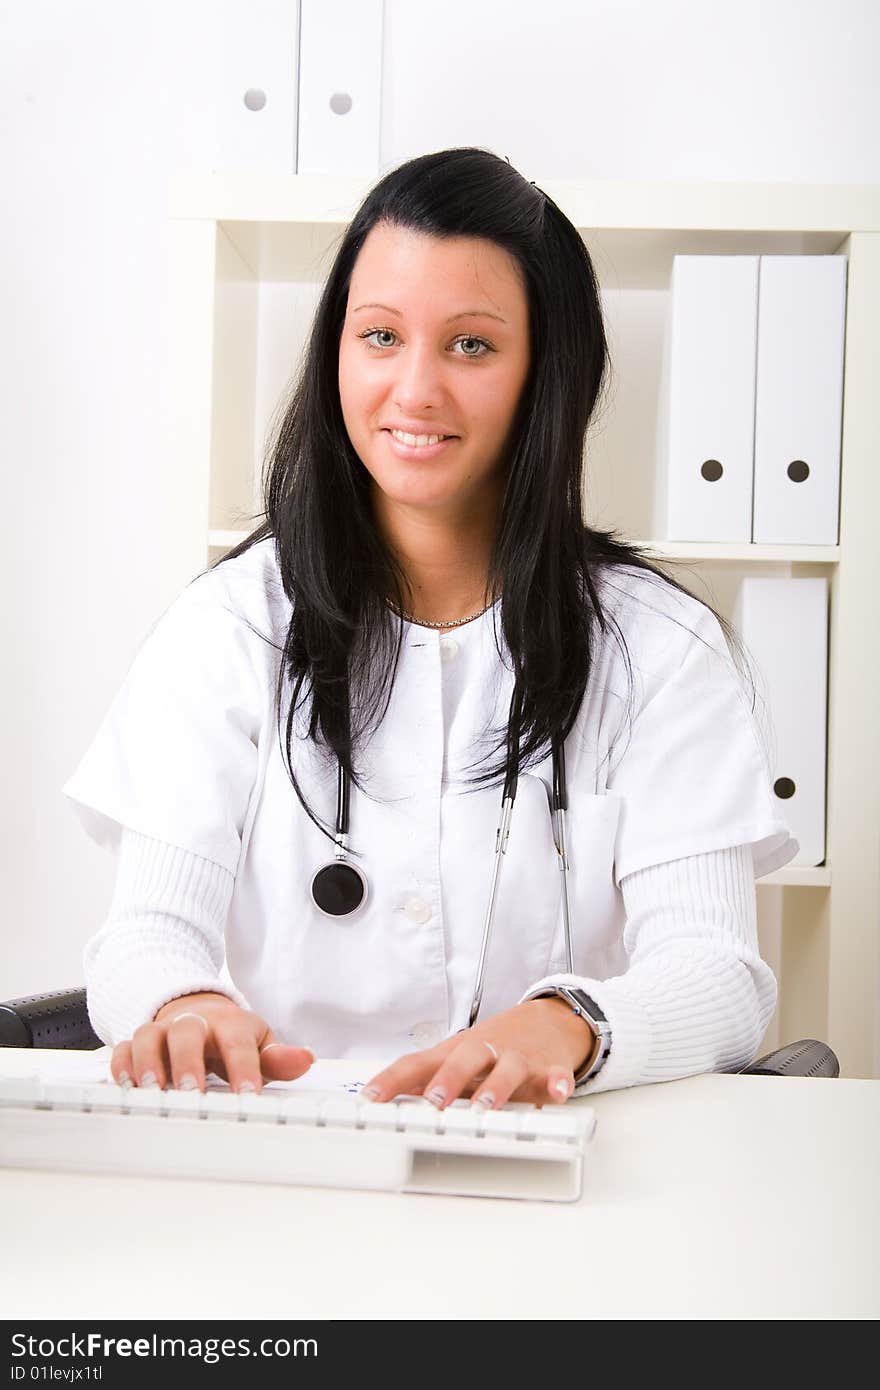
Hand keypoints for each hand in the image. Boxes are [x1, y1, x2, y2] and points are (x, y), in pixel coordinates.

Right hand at [109, 992, 314, 1093]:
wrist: (200, 1010)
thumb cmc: (232, 1037)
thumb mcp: (259, 1043)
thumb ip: (279, 1058)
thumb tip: (305, 1060)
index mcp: (229, 1023)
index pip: (237, 1042)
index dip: (243, 1068)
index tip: (248, 1095)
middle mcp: (193, 1022)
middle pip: (186, 1031)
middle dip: (188, 1061)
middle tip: (194, 1091)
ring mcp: (162, 1030)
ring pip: (148, 1036)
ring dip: (149, 1063)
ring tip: (154, 1091)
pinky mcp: (138, 1042)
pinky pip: (123, 1048)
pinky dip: (122, 1066)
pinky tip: (127, 1087)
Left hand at [360, 998, 598, 1108]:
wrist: (545, 1022)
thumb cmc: (491, 1050)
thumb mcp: (457, 1062)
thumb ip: (427, 1079)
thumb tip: (382, 1100)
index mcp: (454, 1053)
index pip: (418, 1064)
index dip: (393, 1080)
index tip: (370, 1099)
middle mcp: (484, 1052)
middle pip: (463, 1059)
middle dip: (448, 1080)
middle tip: (434, 1102)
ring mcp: (517, 1058)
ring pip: (507, 1068)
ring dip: (495, 1087)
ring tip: (485, 1107)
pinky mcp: (548, 1068)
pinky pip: (555, 1075)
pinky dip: (557, 1083)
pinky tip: (558, 1093)